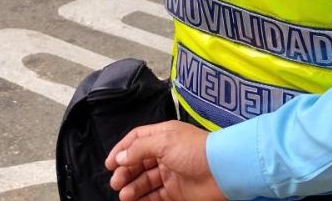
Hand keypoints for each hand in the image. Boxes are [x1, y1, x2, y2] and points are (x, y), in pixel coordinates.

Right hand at [105, 121, 226, 200]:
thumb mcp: (163, 142)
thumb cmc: (194, 150)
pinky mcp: (176, 192)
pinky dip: (144, 199)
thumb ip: (139, 149)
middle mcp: (165, 153)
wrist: (222, 170)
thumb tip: (120, 157)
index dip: (122, 151)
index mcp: (163, 136)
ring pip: (145, 181)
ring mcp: (171, 173)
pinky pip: (155, 196)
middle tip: (116, 182)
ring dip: (132, 187)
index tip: (108, 164)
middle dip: (125, 172)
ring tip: (124, 195)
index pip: (136, 140)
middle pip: (139, 162)